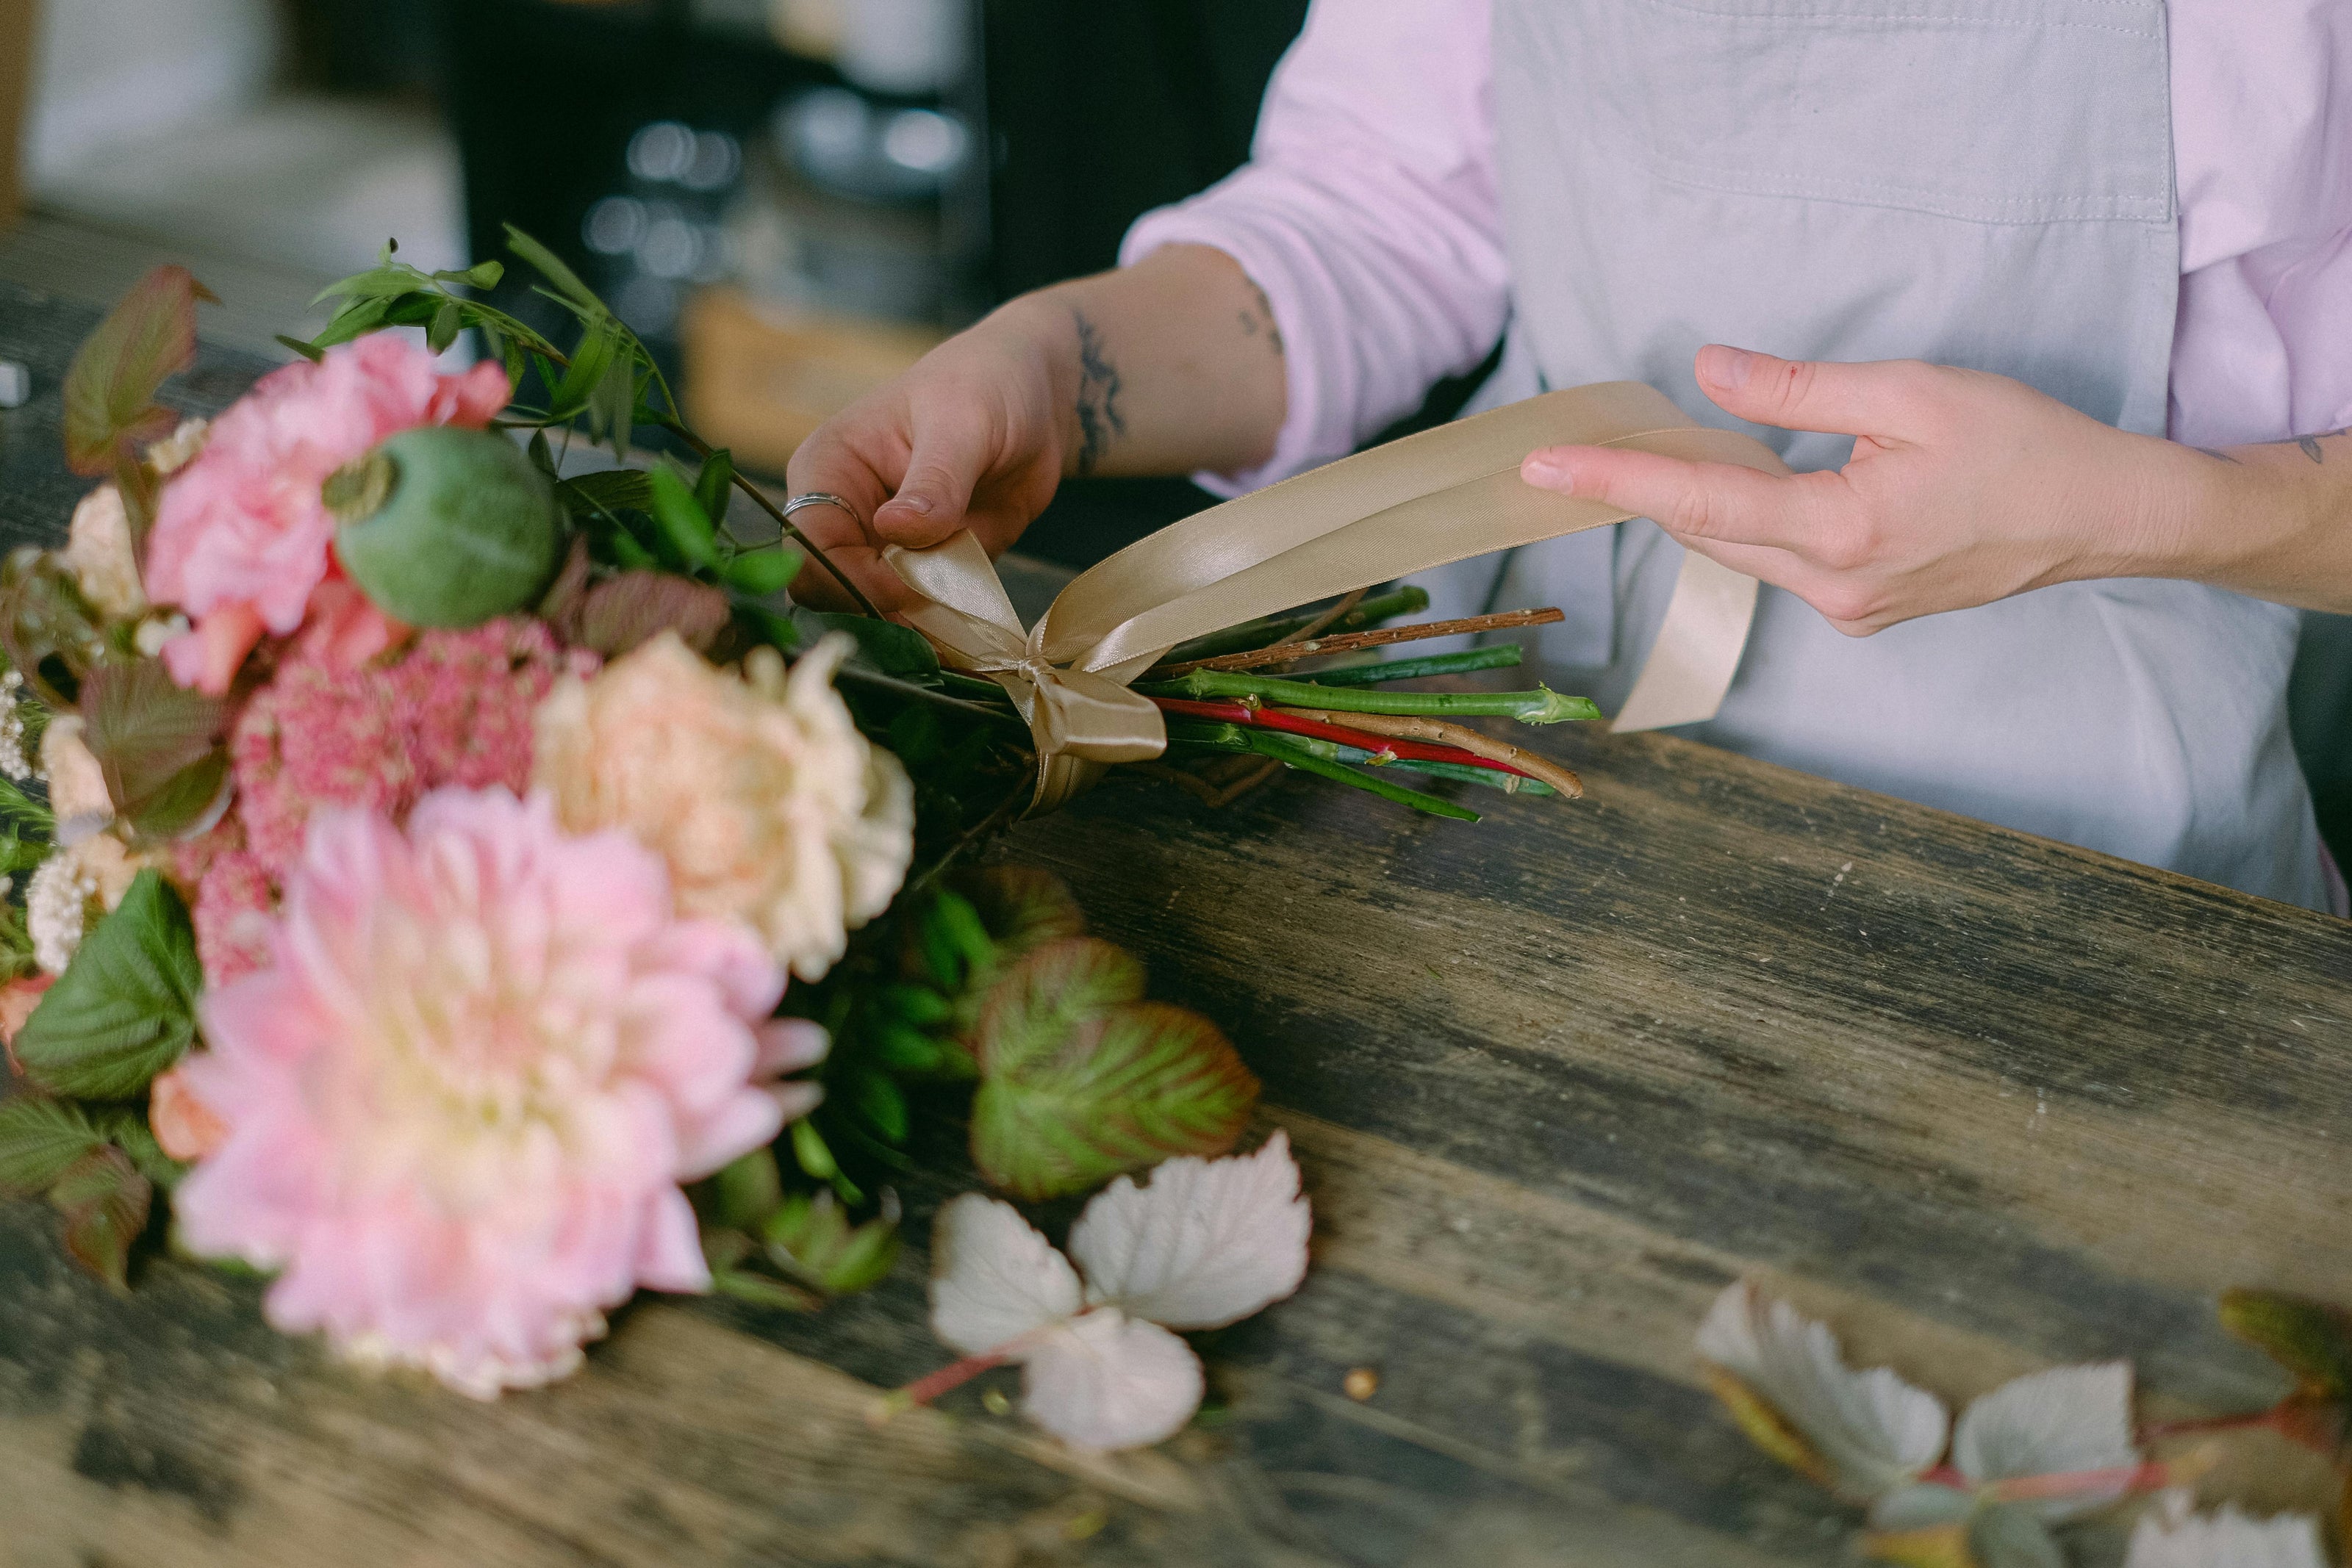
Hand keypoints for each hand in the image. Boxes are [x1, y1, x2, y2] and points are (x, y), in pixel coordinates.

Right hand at [781, 243, 1287, 613]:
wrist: (1036, 401)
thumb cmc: (985, 388)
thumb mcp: (963, 424)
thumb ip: (934, 481)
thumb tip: (895, 529)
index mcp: (827, 469)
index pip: (810, 544)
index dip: (849, 578)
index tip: (905, 591)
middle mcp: (843, 514)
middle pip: (832, 590)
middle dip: (880, 611)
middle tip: (937, 617)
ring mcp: (881, 547)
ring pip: (875, 612)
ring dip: (915, 628)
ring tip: (960, 626)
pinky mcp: (922, 570)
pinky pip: (921, 615)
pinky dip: (944, 628)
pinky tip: (973, 628)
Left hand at [1517, 346, 2204, 634]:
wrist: (2105, 517)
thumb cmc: (2024, 446)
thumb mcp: (1908, 393)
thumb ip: (1797, 389)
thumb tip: (1707, 374)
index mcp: (1838, 533)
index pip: (1695, 502)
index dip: (1613, 479)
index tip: (1543, 467)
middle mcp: (1832, 588)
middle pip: (1707, 532)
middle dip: (1646, 487)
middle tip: (1584, 445)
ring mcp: (1849, 610)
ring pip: (1743, 549)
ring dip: (1704, 501)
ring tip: (1667, 449)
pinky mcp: (1864, 609)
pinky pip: (1783, 559)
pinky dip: (1755, 519)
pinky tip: (1750, 478)